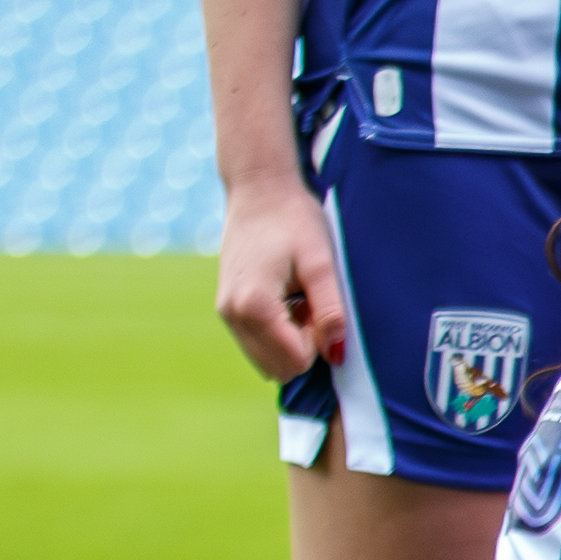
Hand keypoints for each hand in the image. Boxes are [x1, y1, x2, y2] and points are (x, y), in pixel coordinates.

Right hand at [215, 182, 346, 380]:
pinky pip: (257, 343)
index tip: (320, 304)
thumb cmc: (294, 220)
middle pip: (279, 368)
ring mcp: (225, 314)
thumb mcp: (321, 264)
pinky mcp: (226, 309)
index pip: (295, 361)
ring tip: (298, 297)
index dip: (319, 340)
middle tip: (310, 301)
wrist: (259, 191)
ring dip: (291, 337)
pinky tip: (286, 297)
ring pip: (267, 359)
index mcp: (254, 306)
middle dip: (304, 343)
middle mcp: (232, 316)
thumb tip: (335, 355)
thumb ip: (330, 311)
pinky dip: (278, 330)